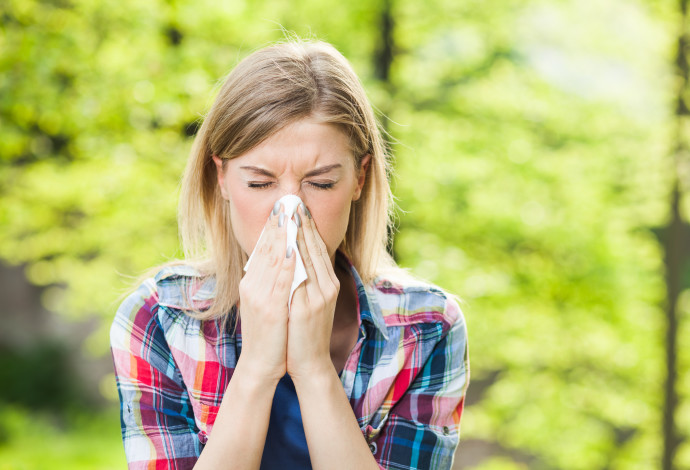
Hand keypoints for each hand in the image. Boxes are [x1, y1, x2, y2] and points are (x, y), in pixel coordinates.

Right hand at [236, 205, 294, 384]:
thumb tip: (281, 260)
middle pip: (266, 248)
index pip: (263, 249)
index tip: (282, 207)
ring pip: (272, 259)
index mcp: (252, 283)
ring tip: (289, 214)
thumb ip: (270, 282)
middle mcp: (252, 286)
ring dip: (282, 235)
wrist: (261, 365)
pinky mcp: (270, 309)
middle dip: (277, 224)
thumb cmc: (269, 335)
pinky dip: (285, 261)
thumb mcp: (266, 303)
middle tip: (286, 200)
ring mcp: (260, 297)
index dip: (273, 227)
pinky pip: (280, 280)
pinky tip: (291, 246)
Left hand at [286, 204, 339, 379]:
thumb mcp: (308, 301)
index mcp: (327, 283)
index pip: (317, 247)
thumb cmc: (304, 332)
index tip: (296, 206)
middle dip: (302, 222)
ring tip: (288, 213)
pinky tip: (287, 244)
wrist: (309, 362)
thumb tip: (293, 256)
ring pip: (309, 257)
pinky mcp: (310, 306)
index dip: (307, 225)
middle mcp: (327, 286)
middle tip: (292, 199)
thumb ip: (305, 279)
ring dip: (298, 233)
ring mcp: (320, 296)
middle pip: (315, 247)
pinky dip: (295, 258)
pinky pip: (302, 276)